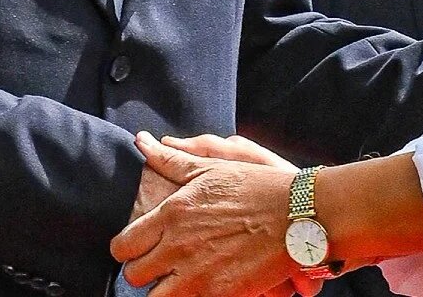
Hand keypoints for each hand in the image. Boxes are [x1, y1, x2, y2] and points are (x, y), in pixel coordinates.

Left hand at [113, 131, 316, 295]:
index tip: (142, 249)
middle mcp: (178, 246)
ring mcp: (197, 275)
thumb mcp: (212, 167)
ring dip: (166, 290)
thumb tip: (142, 142)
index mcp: (171, 214)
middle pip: (135, 276)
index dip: (128, 250)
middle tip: (164, 265)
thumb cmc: (257, 187)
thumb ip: (171, 160)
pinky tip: (206, 286)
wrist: (300, 215)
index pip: (123, 246)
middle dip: (146, 272)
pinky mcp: (219, 295)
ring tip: (182, 279)